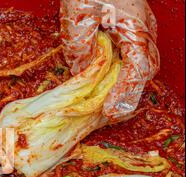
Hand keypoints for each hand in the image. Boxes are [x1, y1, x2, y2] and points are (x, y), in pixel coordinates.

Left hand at [60, 0, 159, 119]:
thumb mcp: (78, 17)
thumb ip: (81, 47)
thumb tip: (83, 72)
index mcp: (134, 27)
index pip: (138, 68)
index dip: (126, 93)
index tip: (112, 112)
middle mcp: (143, 30)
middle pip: (144, 71)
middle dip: (128, 94)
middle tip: (109, 113)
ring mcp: (140, 29)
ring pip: (141, 64)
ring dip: (126, 85)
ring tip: (108, 103)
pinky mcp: (132, 28)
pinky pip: (133, 56)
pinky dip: (123, 73)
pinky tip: (108, 81)